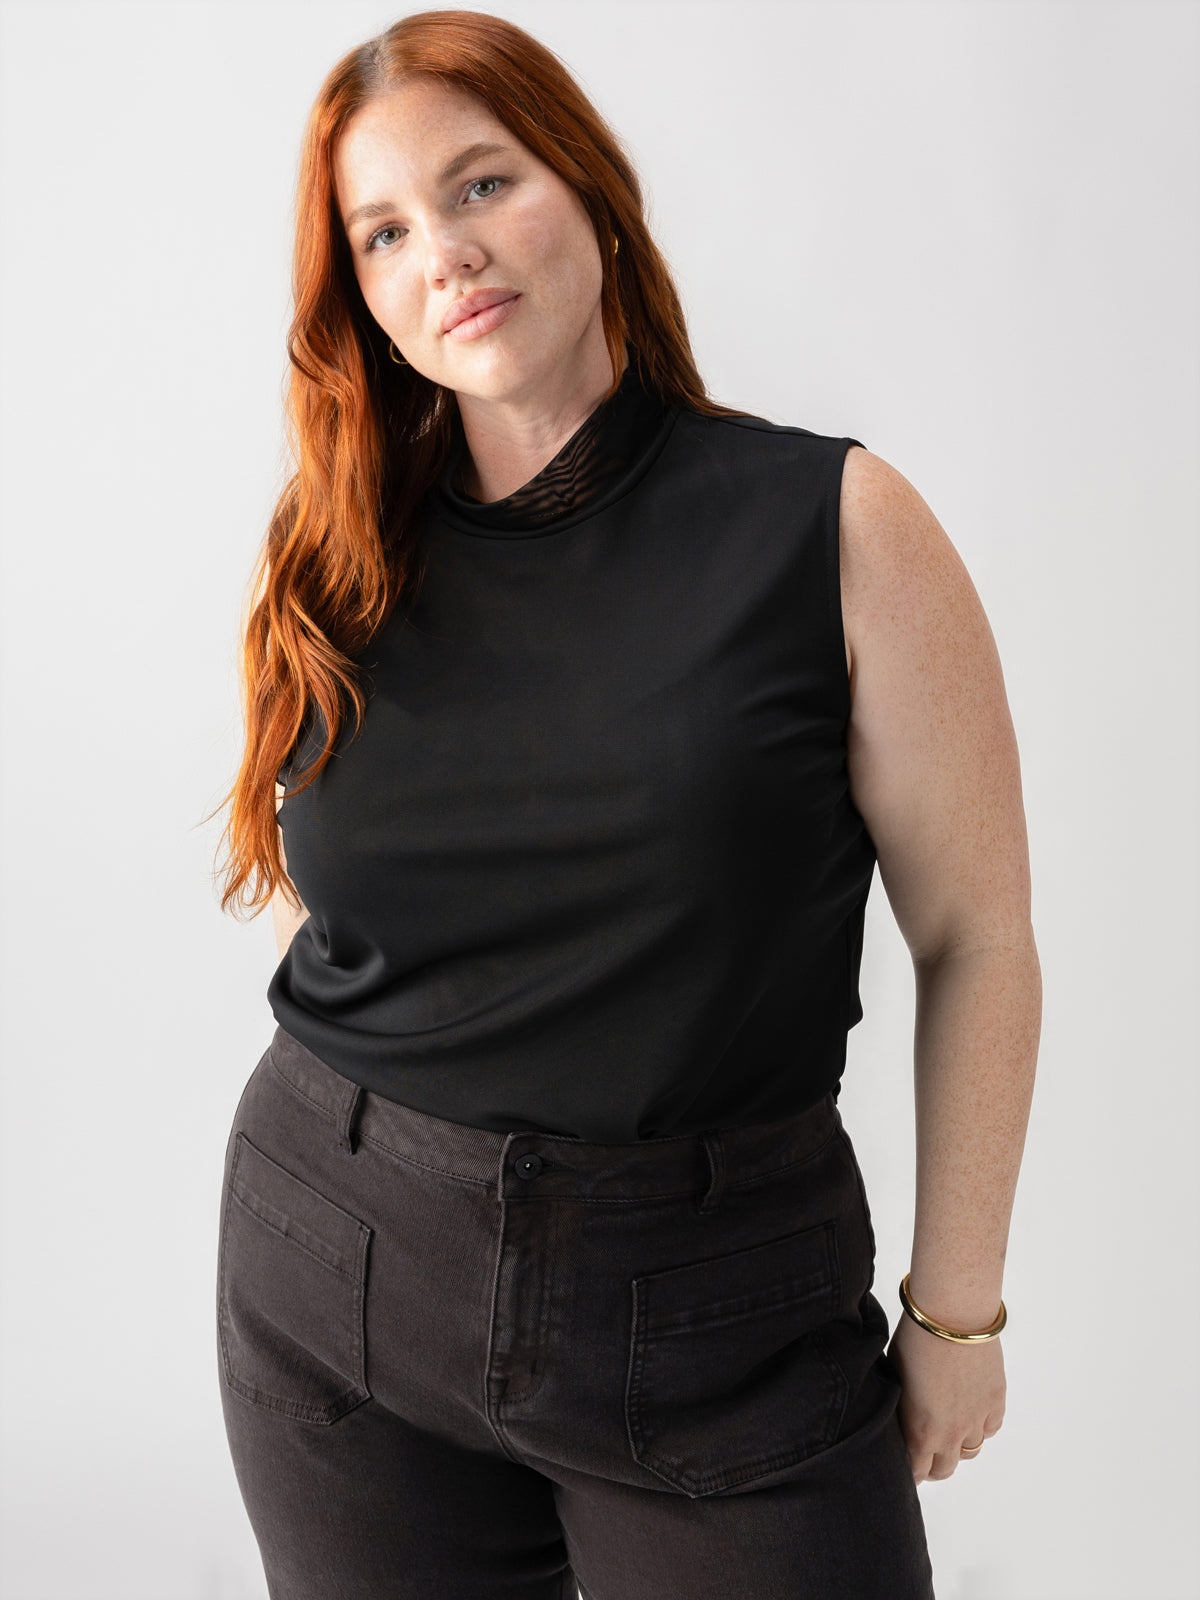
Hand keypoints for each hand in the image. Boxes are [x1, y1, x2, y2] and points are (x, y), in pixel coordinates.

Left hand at [886, 1312, 1005, 1481]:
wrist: (952, 1316)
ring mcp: (977, 1420)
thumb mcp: (897, 1379)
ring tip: (949, 1429)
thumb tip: (903, 1417)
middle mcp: (951, 1434)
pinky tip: (971, 1412)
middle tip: (926, 1453)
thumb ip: (903, 1409)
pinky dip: (982, 1425)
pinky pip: (991, 1428)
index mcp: (920, 1432)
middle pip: (945, 1469)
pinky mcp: (996, 1402)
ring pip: (971, 1451)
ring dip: (959, 1445)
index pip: (917, 1471)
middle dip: (933, 1464)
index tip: (906, 1464)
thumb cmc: (914, 1340)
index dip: (911, 1470)